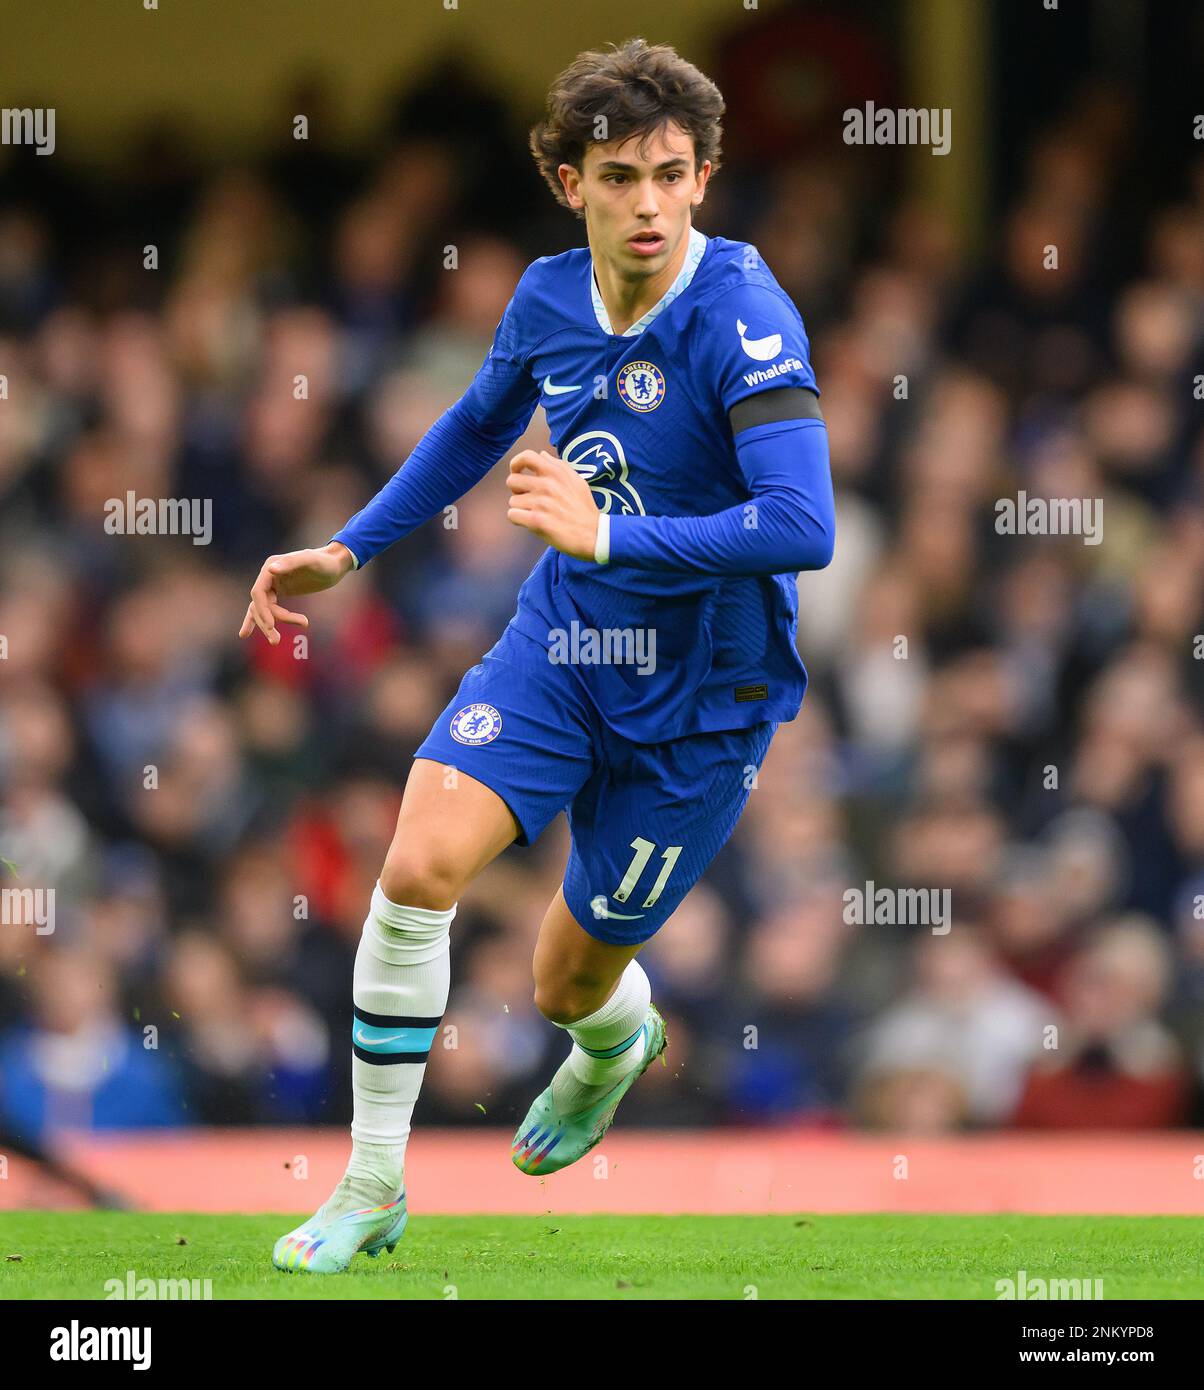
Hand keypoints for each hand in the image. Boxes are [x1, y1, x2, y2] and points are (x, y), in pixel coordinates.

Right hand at [237, 542, 354, 645]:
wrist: (334, 564)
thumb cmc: (324, 561)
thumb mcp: (309, 560)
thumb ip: (290, 563)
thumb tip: (270, 569)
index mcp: (271, 566)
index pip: (259, 593)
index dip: (263, 610)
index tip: (271, 626)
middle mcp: (268, 575)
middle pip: (260, 604)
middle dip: (266, 622)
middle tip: (276, 641)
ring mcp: (272, 584)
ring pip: (262, 608)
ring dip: (266, 626)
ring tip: (275, 641)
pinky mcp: (279, 592)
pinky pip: (267, 608)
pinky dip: (259, 620)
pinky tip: (245, 633)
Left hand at [506, 450, 598, 560]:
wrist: (594, 535)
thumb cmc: (584, 509)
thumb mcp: (577, 481)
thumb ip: (559, 466)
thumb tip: (542, 454)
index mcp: (556, 473)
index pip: (526, 456)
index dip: (516, 463)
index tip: (518, 472)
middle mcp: (547, 485)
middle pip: (512, 480)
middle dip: (517, 491)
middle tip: (528, 499)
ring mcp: (541, 503)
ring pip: (512, 501)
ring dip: (521, 508)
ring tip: (536, 513)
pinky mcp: (536, 521)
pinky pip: (512, 515)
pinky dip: (519, 520)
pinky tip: (531, 522)